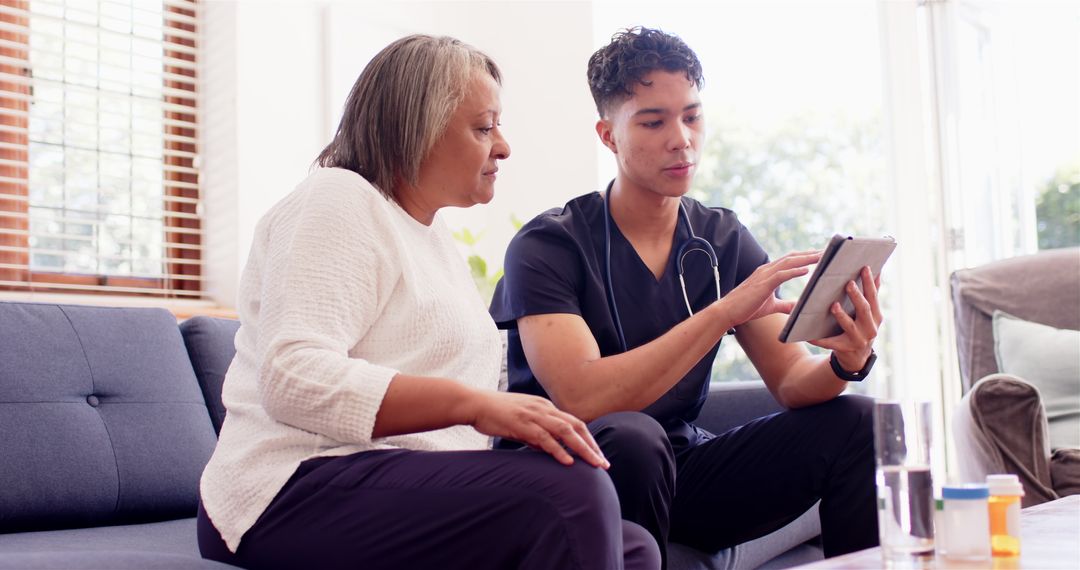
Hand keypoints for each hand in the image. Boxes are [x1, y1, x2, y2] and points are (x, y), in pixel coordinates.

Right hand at [466, 391, 608, 468]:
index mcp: (544, 406)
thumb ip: (535, 435)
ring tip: (594, 464)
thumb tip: (548, 450)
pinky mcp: (522, 423)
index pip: (573, 422)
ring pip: (566, 431)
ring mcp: (533, 414)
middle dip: (592, 445)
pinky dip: (558, 450)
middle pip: (576, 426)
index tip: (597, 455)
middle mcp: (543, 408)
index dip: (588, 439)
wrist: (473, 403)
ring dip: (583, 448)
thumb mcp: (520, 423)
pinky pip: (544, 438)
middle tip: (604, 463)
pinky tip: (568, 462)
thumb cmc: (495, 414)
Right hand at [718, 250, 820, 327]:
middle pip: (792, 257)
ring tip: (821, 257)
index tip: (819, 254)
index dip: (804, 256)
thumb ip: (785, 305)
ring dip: (806, 259)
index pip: (790, 260)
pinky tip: (806, 270)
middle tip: (826, 251)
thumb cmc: (746, 307)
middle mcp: (767, 270)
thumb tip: (798, 308)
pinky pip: (781, 275)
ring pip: (788, 263)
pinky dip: (794, 271)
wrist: (728, 311)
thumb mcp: (771, 306)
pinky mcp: (763, 284)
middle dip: (810, 254)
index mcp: (768, 273)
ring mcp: (764, 275)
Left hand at [809, 266, 882, 370]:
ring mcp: (858, 339)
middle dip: (856, 296)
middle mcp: (870, 328)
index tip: (864, 267)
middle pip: (864, 309)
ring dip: (842, 315)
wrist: (856, 358)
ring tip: (833, 305)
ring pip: (849, 326)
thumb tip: (878, 271)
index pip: (873, 296)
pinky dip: (819, 339)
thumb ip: (871, 295)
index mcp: (876, 316)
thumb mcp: (870, 313)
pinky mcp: (844, 348)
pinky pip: (830, 343)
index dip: (869, 282)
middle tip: (848, 283)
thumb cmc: (860, 327)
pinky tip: (809, 334)